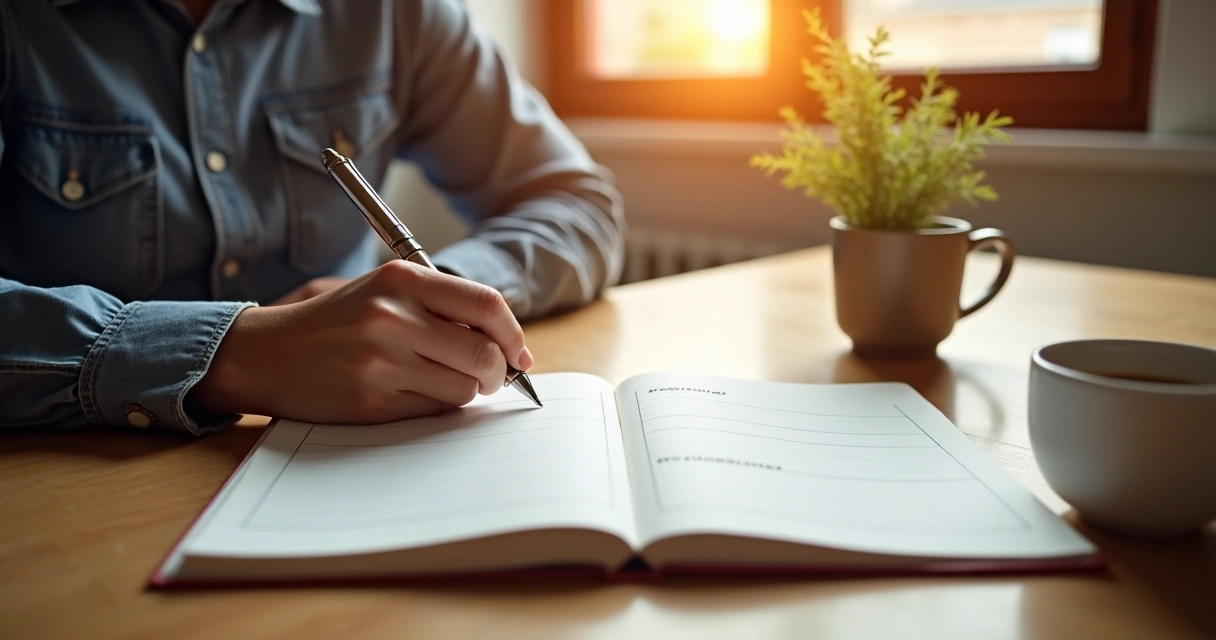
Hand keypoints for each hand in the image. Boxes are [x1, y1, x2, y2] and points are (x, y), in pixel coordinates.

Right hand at [191, 261, 533, 423]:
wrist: (266, 353)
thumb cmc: (336, 322)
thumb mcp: (385, 291)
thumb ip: (443, 306)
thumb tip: (507, 343)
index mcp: (401, 279)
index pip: (487, 306)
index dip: (513, 335)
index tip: (518, 353)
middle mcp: (392, 316)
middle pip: (484, 354)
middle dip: (498, 373)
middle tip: (490, 377)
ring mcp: (381, 361)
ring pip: (463, 388)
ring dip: (464, 392)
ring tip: (438, 381)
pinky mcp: (370, 400)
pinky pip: (432, 411)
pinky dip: (436, 407)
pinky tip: (410, 394)